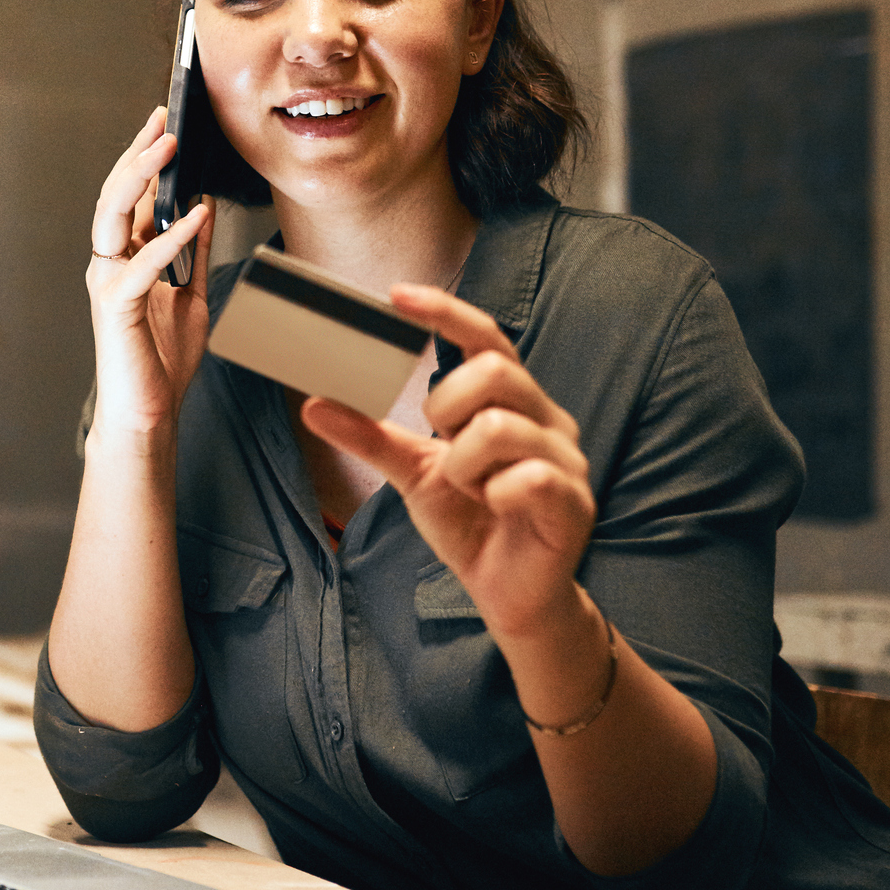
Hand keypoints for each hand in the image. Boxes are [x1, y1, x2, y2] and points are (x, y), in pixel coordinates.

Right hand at [85, 107, 215, 448]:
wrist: (149, 413)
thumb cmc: (163, 361)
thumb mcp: (191, 296)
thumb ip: (193, 254)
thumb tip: (204, 209)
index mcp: (126, 259)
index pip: (132, 198)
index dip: (147, 159)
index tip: (166, 123)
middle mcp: (111, 264)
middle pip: (116, 195)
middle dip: (138, 154)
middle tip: (162, 119)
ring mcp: (109, 282)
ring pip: (114, 215)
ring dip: (140, 177)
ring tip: (166, 146)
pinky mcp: (117, 306)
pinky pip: (141, 262)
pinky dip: (169, 236)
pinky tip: (195, 213)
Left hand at [299, 284, 594, 638]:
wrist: (506, 593)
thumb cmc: (469, 524)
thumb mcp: (411, 473)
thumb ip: (371, 436)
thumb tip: (314, 403)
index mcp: (510, 402)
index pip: (485, 337)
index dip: (445, 312)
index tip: (395, 295)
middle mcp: (545, 418)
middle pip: (493, 370)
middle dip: (447, 408)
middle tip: (444, 448)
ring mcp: (566, 457)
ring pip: (499, 427)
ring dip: (465, 466)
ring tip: (474, 492)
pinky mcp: (574, 500)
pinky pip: (524, 478)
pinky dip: (494, 495)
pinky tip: (499, 511)